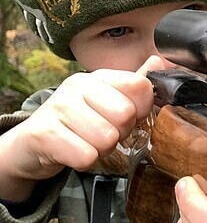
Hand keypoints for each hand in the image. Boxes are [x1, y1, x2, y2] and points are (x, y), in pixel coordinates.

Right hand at [0, 69, 154, 200]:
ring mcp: (59, 107)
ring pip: (107, 138)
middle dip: (121, 133)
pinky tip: (74, 152)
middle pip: (126, 114)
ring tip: (88, 142)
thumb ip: (134, 85)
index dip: (142, 109)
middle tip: (104, 133)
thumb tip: (159, 61)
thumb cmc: (77, 122)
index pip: (140, 86)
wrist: (31, 144)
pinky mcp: (44, 133)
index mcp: (99, 77)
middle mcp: (78, 85)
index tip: (129, 117)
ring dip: (102, 149)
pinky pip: (86, 156)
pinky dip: (85, 161)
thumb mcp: (107, 100)